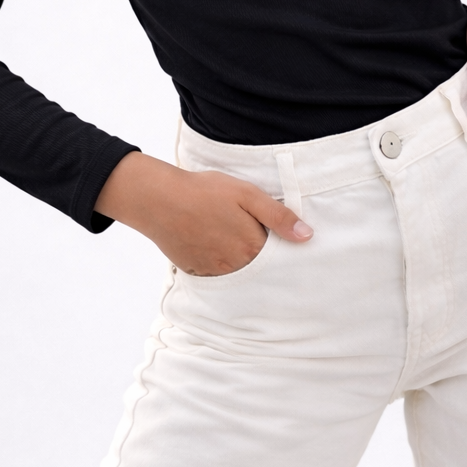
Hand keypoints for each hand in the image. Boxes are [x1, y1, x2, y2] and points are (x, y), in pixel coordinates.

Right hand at [94, 152, 312, 273]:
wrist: (159, 200)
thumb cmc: (204, 192)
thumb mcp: (246, 194)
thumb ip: (278, 216)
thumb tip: (307, 236)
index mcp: (252, 248)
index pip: (279, 257)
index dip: (284, 249)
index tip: (286, 242)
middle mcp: (236, 266)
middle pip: (260, 268)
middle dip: (265, 258)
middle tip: (259, 239)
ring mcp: (215, 272)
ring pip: (239, 272)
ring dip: (243, 262)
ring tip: (235, 239)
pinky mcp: (196, 272)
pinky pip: (217, 274)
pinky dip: (221, 264)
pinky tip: (216, 245)